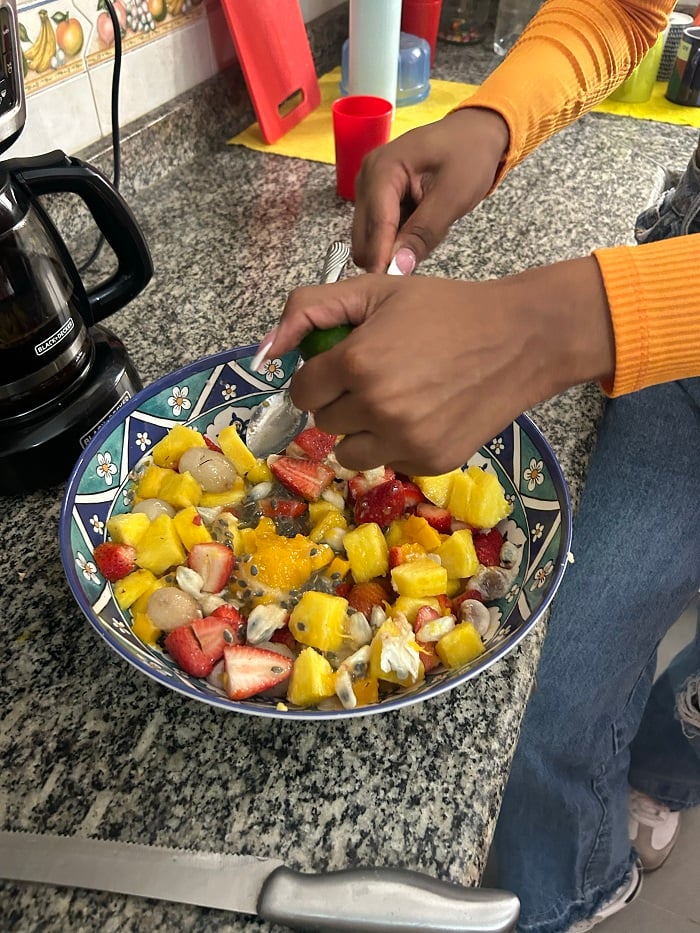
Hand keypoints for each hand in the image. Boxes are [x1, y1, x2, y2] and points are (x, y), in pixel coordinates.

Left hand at [263, 258, 614, 474]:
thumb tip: (267, 349)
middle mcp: (376, 409)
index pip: (303, 392)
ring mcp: (405, 441)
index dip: (319, 378)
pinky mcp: (430, 462)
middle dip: (340, 402)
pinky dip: (396, 445)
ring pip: (350, 453)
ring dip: (361, 432)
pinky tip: (425, 415)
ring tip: (396, 402)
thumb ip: (311, 308)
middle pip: (324, 424)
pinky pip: (389, 463)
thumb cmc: (445, 309)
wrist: (519, 339)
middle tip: (376, 377)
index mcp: (356, 364)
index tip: (340, 368)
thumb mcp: (376, 290)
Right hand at [352, 107, 509, 273]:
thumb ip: (424, 233)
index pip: (376, 224)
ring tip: (425, 234)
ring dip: (394, 246)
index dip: (382, 257)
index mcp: (382, 169)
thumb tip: (400, 267)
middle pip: (364, 236)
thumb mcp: (453, 196)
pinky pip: (379, 231)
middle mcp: (366, 177)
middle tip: (421, 256)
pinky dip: (397, 238)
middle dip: (387, 253)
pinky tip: (419, 227)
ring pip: (370, 238)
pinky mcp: (374, 198)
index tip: (388, 286)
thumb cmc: (469, 155)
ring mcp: (367, 187)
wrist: (474, 133)